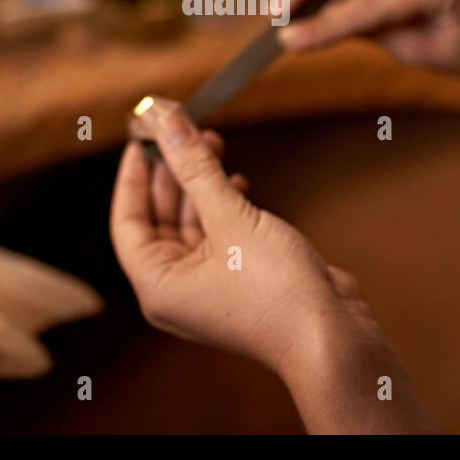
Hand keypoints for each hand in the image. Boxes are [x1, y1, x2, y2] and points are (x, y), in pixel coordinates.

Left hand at [110, 100, 381, 378]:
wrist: (332, 337)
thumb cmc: (276, 292)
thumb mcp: (230, 218)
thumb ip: (197, 168)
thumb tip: (168, 122)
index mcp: (158, 285)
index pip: (127, 222)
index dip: (133, 177)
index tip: (141, 139)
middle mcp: (178, 289)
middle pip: (161, 220)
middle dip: (173, 173)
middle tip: (181, 131)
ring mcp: (211, 286)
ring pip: (194, 224)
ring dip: (201, 184)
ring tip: (212, 143)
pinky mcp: (242, 280)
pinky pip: (220, 235)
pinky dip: (225, 206)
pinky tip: (238, 182)